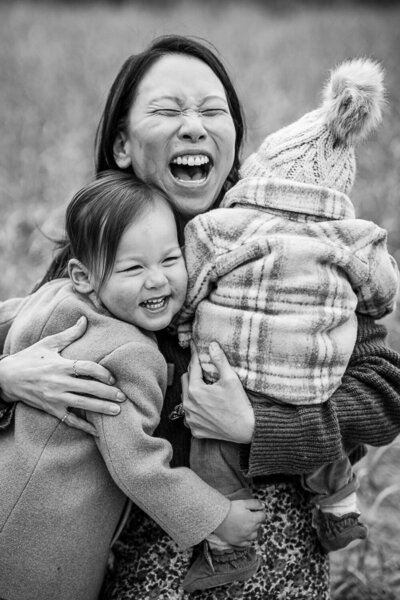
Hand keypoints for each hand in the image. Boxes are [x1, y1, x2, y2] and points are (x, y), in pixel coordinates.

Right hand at [0, 317, 125, 435]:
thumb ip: (69, 334)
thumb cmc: (29, 358)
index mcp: (60, 365)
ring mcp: (54, 398)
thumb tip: (85, 319)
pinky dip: (83, 426)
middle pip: (87, 389)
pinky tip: (97, 431)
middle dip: (107, 393)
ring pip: (81, 405)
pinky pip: (69, 420)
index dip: (101, 373)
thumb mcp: (48, 344)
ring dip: (100, 409)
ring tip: (117, 411)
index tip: (113, 377)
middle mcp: (58, 383)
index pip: (85, 368)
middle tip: (123, 397)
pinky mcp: (51, 409)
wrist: (7, 378)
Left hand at [181, 341, 254, 442]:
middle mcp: (188, 405)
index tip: (194, 345)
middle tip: (203, 369)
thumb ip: (219, 360)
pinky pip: (190, 415)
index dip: (195, 355)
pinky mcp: (194, 429)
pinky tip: (205, 406)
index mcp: (195, 390)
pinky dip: (195, 409)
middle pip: (185, 381)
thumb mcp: (230, 378)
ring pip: (185, 398)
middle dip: (193, 373)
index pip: (192, 367)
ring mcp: (190, 419)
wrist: (246, 428)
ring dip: (192, 391)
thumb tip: (212, 345)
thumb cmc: (239, 403)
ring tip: (204, 388)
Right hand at [213, 499, 264, 546]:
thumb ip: (255, 504)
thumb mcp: (243, 502)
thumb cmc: (230, 509)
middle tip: (248, 515)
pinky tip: (243, 533)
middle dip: (256, 519)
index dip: (260, 511)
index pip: (263, 516)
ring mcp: (244, 537)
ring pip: (254, 535)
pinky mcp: (237, 542)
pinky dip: (247, 539)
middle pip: (258, 525)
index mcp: (253, 520)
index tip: (256, 510)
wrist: (217, 517)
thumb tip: (263, 506)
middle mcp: (251, 530)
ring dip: (253, 530)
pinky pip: (246, 543)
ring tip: (246, 525)